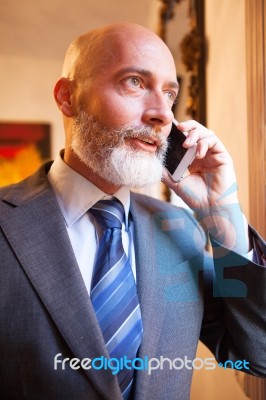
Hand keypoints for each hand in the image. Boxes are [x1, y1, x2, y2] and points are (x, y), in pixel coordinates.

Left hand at [162, 120, 249, 253]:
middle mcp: (204, 154)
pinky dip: (204, 143)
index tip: (168, 129)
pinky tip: (198, 154)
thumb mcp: (176, 183)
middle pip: (197, 132)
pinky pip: (214, 141)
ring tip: (186, 143)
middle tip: (178, 127)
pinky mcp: (222, 156)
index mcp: (193, 159)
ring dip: (195, 134)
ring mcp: (213, 154)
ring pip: (206, 133)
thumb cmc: (196, 198)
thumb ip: (166, 172)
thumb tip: (154, 163)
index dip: (179, 132)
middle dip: (188, 126)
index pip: (186, 140)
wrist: (210, 209)